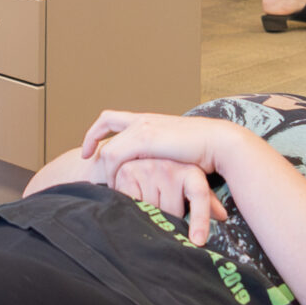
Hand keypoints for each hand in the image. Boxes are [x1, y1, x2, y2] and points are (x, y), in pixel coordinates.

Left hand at [80, 110, 242, 180]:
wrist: (219, 143)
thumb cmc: (204, 152)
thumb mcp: (176, 150)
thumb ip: (160, 155)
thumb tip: (154, 169)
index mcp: (149, 120)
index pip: (113, 118)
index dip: (98, 132)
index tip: (91, 150)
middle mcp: (143, 120)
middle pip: (105, 123)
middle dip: (91, 140)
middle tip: (86, 158)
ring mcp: (143, 127)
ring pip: (109, 149)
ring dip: (105, 170)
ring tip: (110, 186)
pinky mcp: (144, 139)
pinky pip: (115, 156)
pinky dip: (111, 173)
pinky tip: (117, 186)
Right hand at [107, 157, 226, 246]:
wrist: (140, 152)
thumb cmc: (170, 176)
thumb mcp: (190, 186)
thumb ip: (206, 202)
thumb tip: (222, 216)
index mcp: (191, 172)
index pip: (200, 195)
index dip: (200, 219)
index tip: (198, 241)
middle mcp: (170, 167)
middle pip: (172, 211)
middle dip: (167, 218)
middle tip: (162, 212)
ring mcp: (148, 168)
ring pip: (151, 209)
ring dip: (148, 214)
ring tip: (145, 205)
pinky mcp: (128, 173)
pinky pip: (132, 202)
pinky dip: (131, 208)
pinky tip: (132, 203)